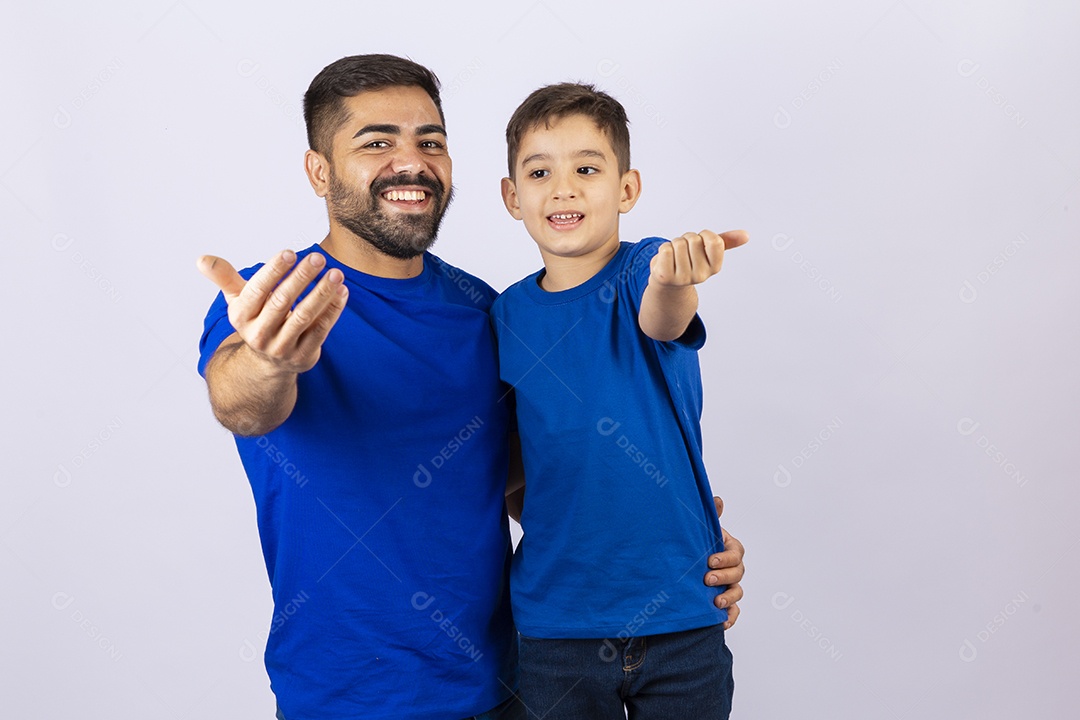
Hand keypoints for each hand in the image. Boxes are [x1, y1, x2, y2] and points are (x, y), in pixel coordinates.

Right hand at [197, 250, 347, 374]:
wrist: (267, 364)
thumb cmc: (256, 320)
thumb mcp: (238, 300)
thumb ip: (224, 278)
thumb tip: (201, 259)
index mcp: (242, 316)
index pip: (257, 290)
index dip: (273, 271)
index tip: (290, 252)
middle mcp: (259, 334)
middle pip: (282, 302)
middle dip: (301, 278)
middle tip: (318, 257)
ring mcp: (282, 347)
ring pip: (305, 317)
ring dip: (322, 293)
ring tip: (336, 273)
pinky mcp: (304, 356)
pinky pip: (321, 330)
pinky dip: (333, 310)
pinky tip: (342, 291)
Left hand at [649, 229, 748, 287]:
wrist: (668, 282)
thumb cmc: (688, 261)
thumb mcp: (708, 251)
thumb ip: (726, 242)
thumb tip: (746, 235)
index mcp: (714, 267)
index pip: (715, 241)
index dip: (705, 235)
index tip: (701, 241)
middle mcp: (701, 275)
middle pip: (694, 239)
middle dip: (687, 239)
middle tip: (685, 251)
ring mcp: (683, 278)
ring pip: (678, 243)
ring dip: (674, 244)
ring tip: (675, 256)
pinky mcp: (665, 276)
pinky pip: (665, 250)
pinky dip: (663, 249)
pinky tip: (666, 260)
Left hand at [705, 496, 744, 629]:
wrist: (679, 564)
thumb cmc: (694, 544)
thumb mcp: (700, 529)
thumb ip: (710, 515)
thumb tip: (718, 500)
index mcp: (729, 548)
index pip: (736, 553)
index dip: (726, 558)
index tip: (710, 561)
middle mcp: (732, 567)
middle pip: (738, 573)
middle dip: (724, 577)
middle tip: (706, 580)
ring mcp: (729, 585)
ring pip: (738, 593)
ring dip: (729, 598)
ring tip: (715, 602)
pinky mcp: (724, 602)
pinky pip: (734, 611)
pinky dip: (730, 617)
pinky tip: (721, 622)